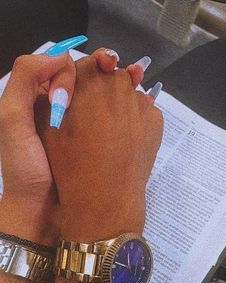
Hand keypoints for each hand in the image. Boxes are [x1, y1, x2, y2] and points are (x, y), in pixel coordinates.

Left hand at [0, 47, 135, 243]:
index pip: (61, 69)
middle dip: (107, 69)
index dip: (77, 67)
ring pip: (99, 97)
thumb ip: (25, 80)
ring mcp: (77, 127)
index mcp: (36, 99)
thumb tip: (61, 56)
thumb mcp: (12, 120)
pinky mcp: (91, 143)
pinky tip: (140, 102)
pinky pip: (107, 120)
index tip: (88, 81)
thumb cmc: (25, 167)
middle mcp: (58, 108)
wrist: (39, 210)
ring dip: (120, 85)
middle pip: (84, 79)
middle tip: (130, 71)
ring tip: (139, 80)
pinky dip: (123, 108)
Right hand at [38, 56, 162, 241]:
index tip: (80, 98)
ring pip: (129, 93)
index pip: (89, 64)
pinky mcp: (156, 122)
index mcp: (89, 83)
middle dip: (103, 90)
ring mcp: (141, 104)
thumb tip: (70, 86)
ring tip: (111, 133)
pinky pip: (144, 111)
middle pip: (111, 75)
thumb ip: (57, 98)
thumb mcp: (51, 129)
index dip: (83, 80)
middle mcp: (118, 86)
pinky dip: (136, 119)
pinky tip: (127, 140)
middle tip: (95, 118)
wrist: (105, 199)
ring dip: (121, 104)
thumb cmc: (72, 166)